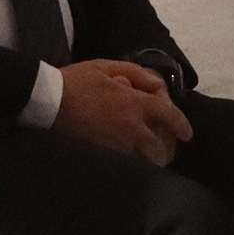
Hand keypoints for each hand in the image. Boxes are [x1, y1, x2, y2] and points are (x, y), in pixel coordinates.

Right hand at [53, 58, 192, 166]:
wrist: (47, 101)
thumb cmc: (77, 81)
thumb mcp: (108, 67)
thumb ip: (138, 74)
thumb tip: (158, 87)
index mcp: (135, 104)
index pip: (170, 117)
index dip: (182, 126)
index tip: (186, 134)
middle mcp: (131, 129)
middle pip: (161, 150)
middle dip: (167, 150)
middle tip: (164, 147)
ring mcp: (116, 147)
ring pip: (144, 163)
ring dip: (150, 160)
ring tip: (147, 156)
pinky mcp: (102, 158)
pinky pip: (125, 167)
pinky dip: (132, 165)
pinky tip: (128, 159)